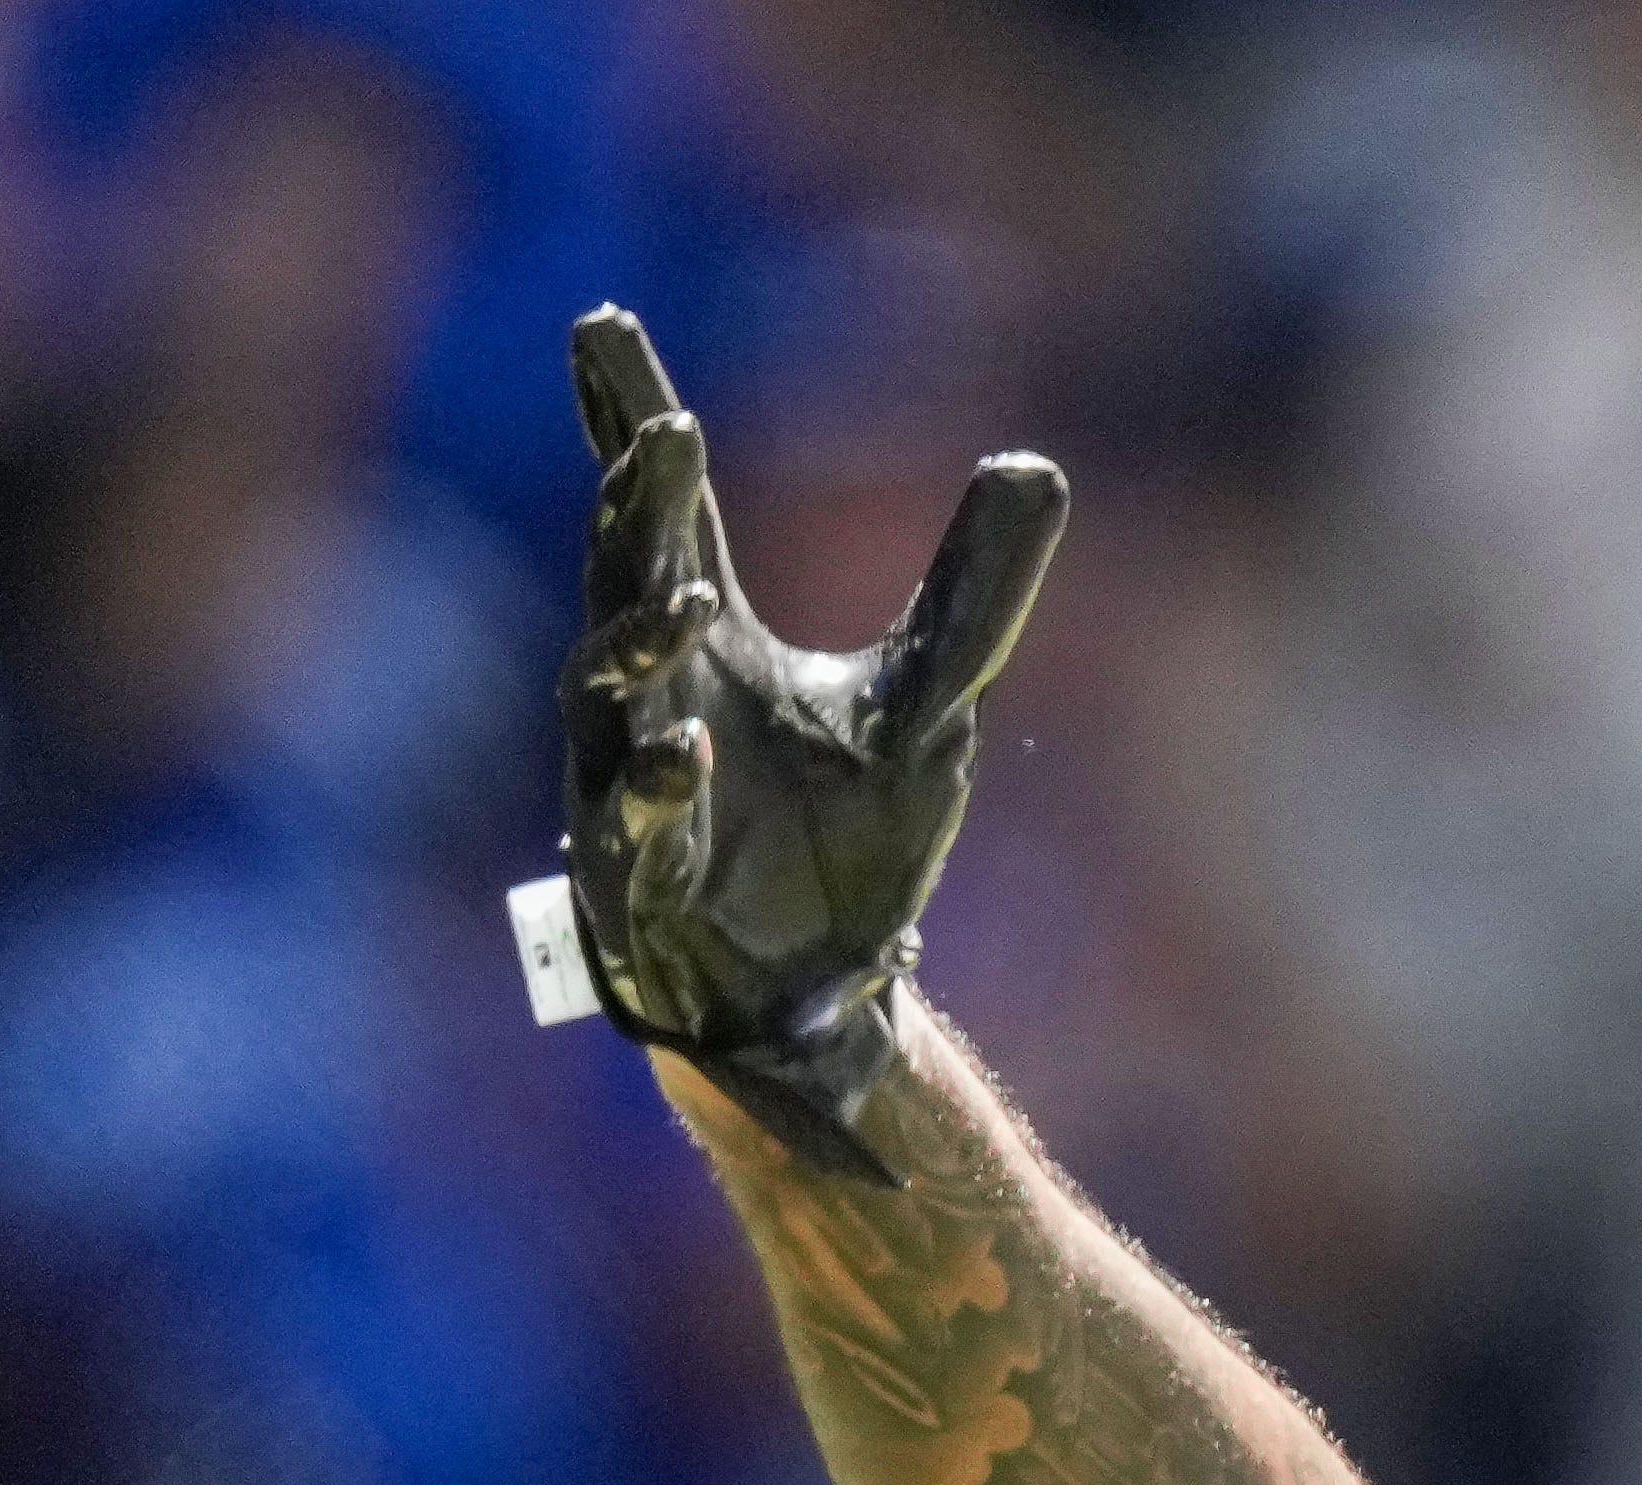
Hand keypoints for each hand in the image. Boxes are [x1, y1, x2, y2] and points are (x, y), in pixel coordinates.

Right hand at [557, 306, 1069, 1187]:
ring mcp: (630, 794)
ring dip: (635, 644)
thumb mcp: (931, 704)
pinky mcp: (634, 892)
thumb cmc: (854, 847)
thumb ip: (973, 593)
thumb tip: (1036, 463)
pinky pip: (629, 837)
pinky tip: (689, 757)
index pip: (666, 516)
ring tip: (686, 594)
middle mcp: (652, 703)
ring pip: (605, 702)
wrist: (826, 1000)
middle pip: (627, 581)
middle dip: (635, 508)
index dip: (629, 424)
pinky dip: (654, 797)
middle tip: (661, 427)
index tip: (605, 327)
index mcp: (708, 644)